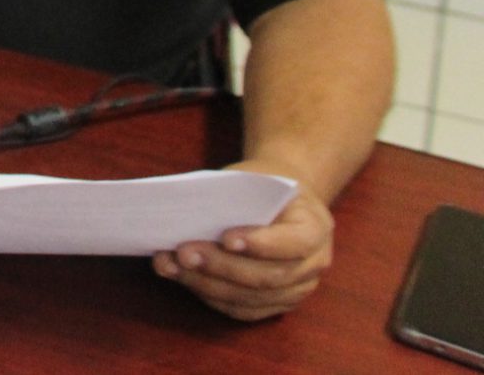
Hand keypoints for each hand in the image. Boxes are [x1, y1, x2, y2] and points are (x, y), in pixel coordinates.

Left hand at [154, 167, 333, 320]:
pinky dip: (210, 296)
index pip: (294, 243)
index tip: (226, 238)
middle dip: (222, 267)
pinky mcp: (276, 304)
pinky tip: (182, 278)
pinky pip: (243, 309)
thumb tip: (186, 213)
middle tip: (184, 253)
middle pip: (269, 276)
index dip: (261, 244)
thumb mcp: (255, 179)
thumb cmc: (262, 187)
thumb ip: (232, 199)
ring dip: (206, 284)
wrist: (279, 201)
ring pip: (252, 298)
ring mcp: (297, 289)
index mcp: (316, 227)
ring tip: (172, 266)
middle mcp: (313, 265)